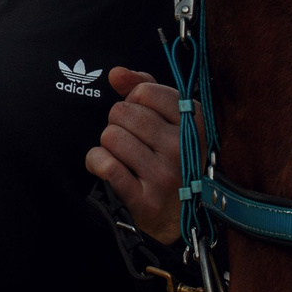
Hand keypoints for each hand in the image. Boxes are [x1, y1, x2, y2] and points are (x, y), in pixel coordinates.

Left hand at [86, 67, 182, 244]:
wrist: (179, 218)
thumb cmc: (171, 160)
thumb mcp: (170, 120)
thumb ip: (144, 88)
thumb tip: (116, 73)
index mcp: (194, 123)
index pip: (145, 91)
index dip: (134, 100)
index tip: (142, 116)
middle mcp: (183, 148)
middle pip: (123, 112)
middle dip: (118, 123)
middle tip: (130, 140)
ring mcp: (165, 175)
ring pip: (111, 136)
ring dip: (108, 145)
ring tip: (122, 156)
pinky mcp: (145, 200)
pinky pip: (105, 164)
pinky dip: (96, 162)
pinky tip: (105, 168)